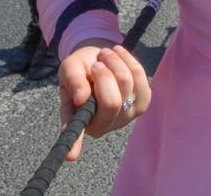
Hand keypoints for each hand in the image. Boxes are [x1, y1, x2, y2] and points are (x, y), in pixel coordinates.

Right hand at [58, 42, 151, 161]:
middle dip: (104, 74)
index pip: (78, 132)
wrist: (98, 58)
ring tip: (104, 55)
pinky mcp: (142, 103)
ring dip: (115, 62)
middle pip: (111, 102)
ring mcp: (126, 117)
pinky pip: (140, 77)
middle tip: (95, 63)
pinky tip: (118, 55)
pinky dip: (128, 60)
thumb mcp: (68, 69)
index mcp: (82, 122)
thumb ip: (72, 81)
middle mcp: (105, 125)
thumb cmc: (80, 70)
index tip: (70, 156)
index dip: (74, 144)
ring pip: (126, 84)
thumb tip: (80, 98)